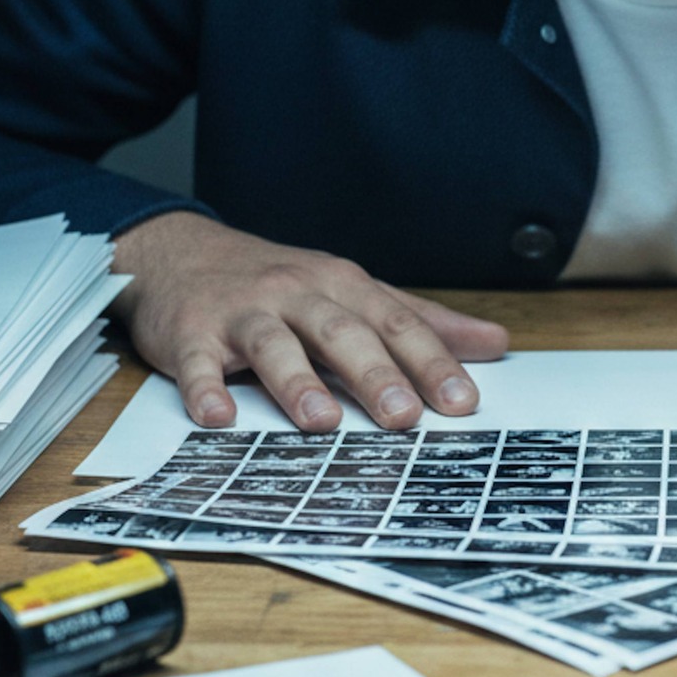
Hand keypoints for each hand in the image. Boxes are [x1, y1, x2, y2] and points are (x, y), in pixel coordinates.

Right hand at [111, 212, 507, 430]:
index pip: (395, 323)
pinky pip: (197, 363)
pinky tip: (218, 418)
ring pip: (274, 343)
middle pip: (342, 331)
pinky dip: (205, 389)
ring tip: (322, 422)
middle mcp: (296, 293)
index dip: (430, 361)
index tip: (462, 401)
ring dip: (298, 381)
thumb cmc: (278, 283)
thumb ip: (419, 321)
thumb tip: (495, 342)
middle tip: (404, 416)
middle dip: (376, 373)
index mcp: (342, 285)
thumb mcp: (350, 291)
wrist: (181, 254)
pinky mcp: (190, 333)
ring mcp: (242, 312)